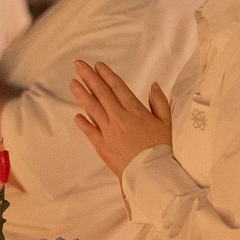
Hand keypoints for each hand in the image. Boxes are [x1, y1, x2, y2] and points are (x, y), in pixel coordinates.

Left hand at [70, 61, 172, 178]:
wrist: (153, 174)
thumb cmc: (162, 149)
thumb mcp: (167, 122)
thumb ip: (160, 102)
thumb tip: (154, 85)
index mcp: (135, 110)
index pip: (118, 87)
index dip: (107, 75)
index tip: (98, 65)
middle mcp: (119, 118)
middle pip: (102, 94)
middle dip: (89, 78)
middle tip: (79, 66)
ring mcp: (109, 132)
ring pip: (92, 109)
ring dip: (82, 95)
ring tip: (72, 83)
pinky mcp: (102, 147)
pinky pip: (89, 132)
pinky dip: (82, 123)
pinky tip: (76, 115)